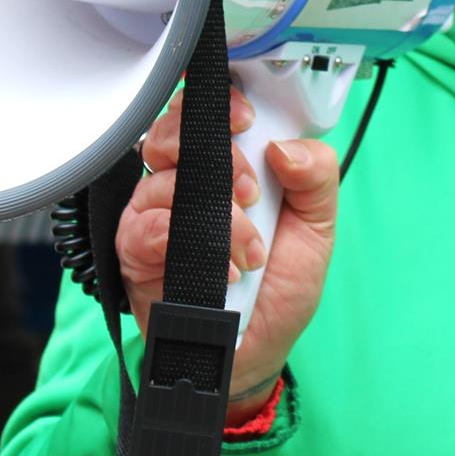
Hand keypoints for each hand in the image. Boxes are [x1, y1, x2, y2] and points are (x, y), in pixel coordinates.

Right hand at [117, 85, 340, 427]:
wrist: (255, 352)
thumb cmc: (280, 286)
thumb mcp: (318, 227)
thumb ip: (316, 176)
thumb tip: (284, 145)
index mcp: (227, 162)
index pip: (209, 110)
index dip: (223, 103)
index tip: (247, 120)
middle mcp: (185, 178)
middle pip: (174, 130)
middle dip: (219, 154)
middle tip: (250, 192)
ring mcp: (155, 212)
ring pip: (163, 178)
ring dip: (215, 212)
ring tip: (249, 249)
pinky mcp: (136, 250)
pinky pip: (145, 226)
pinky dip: (184, 242)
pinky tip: (221, 269)